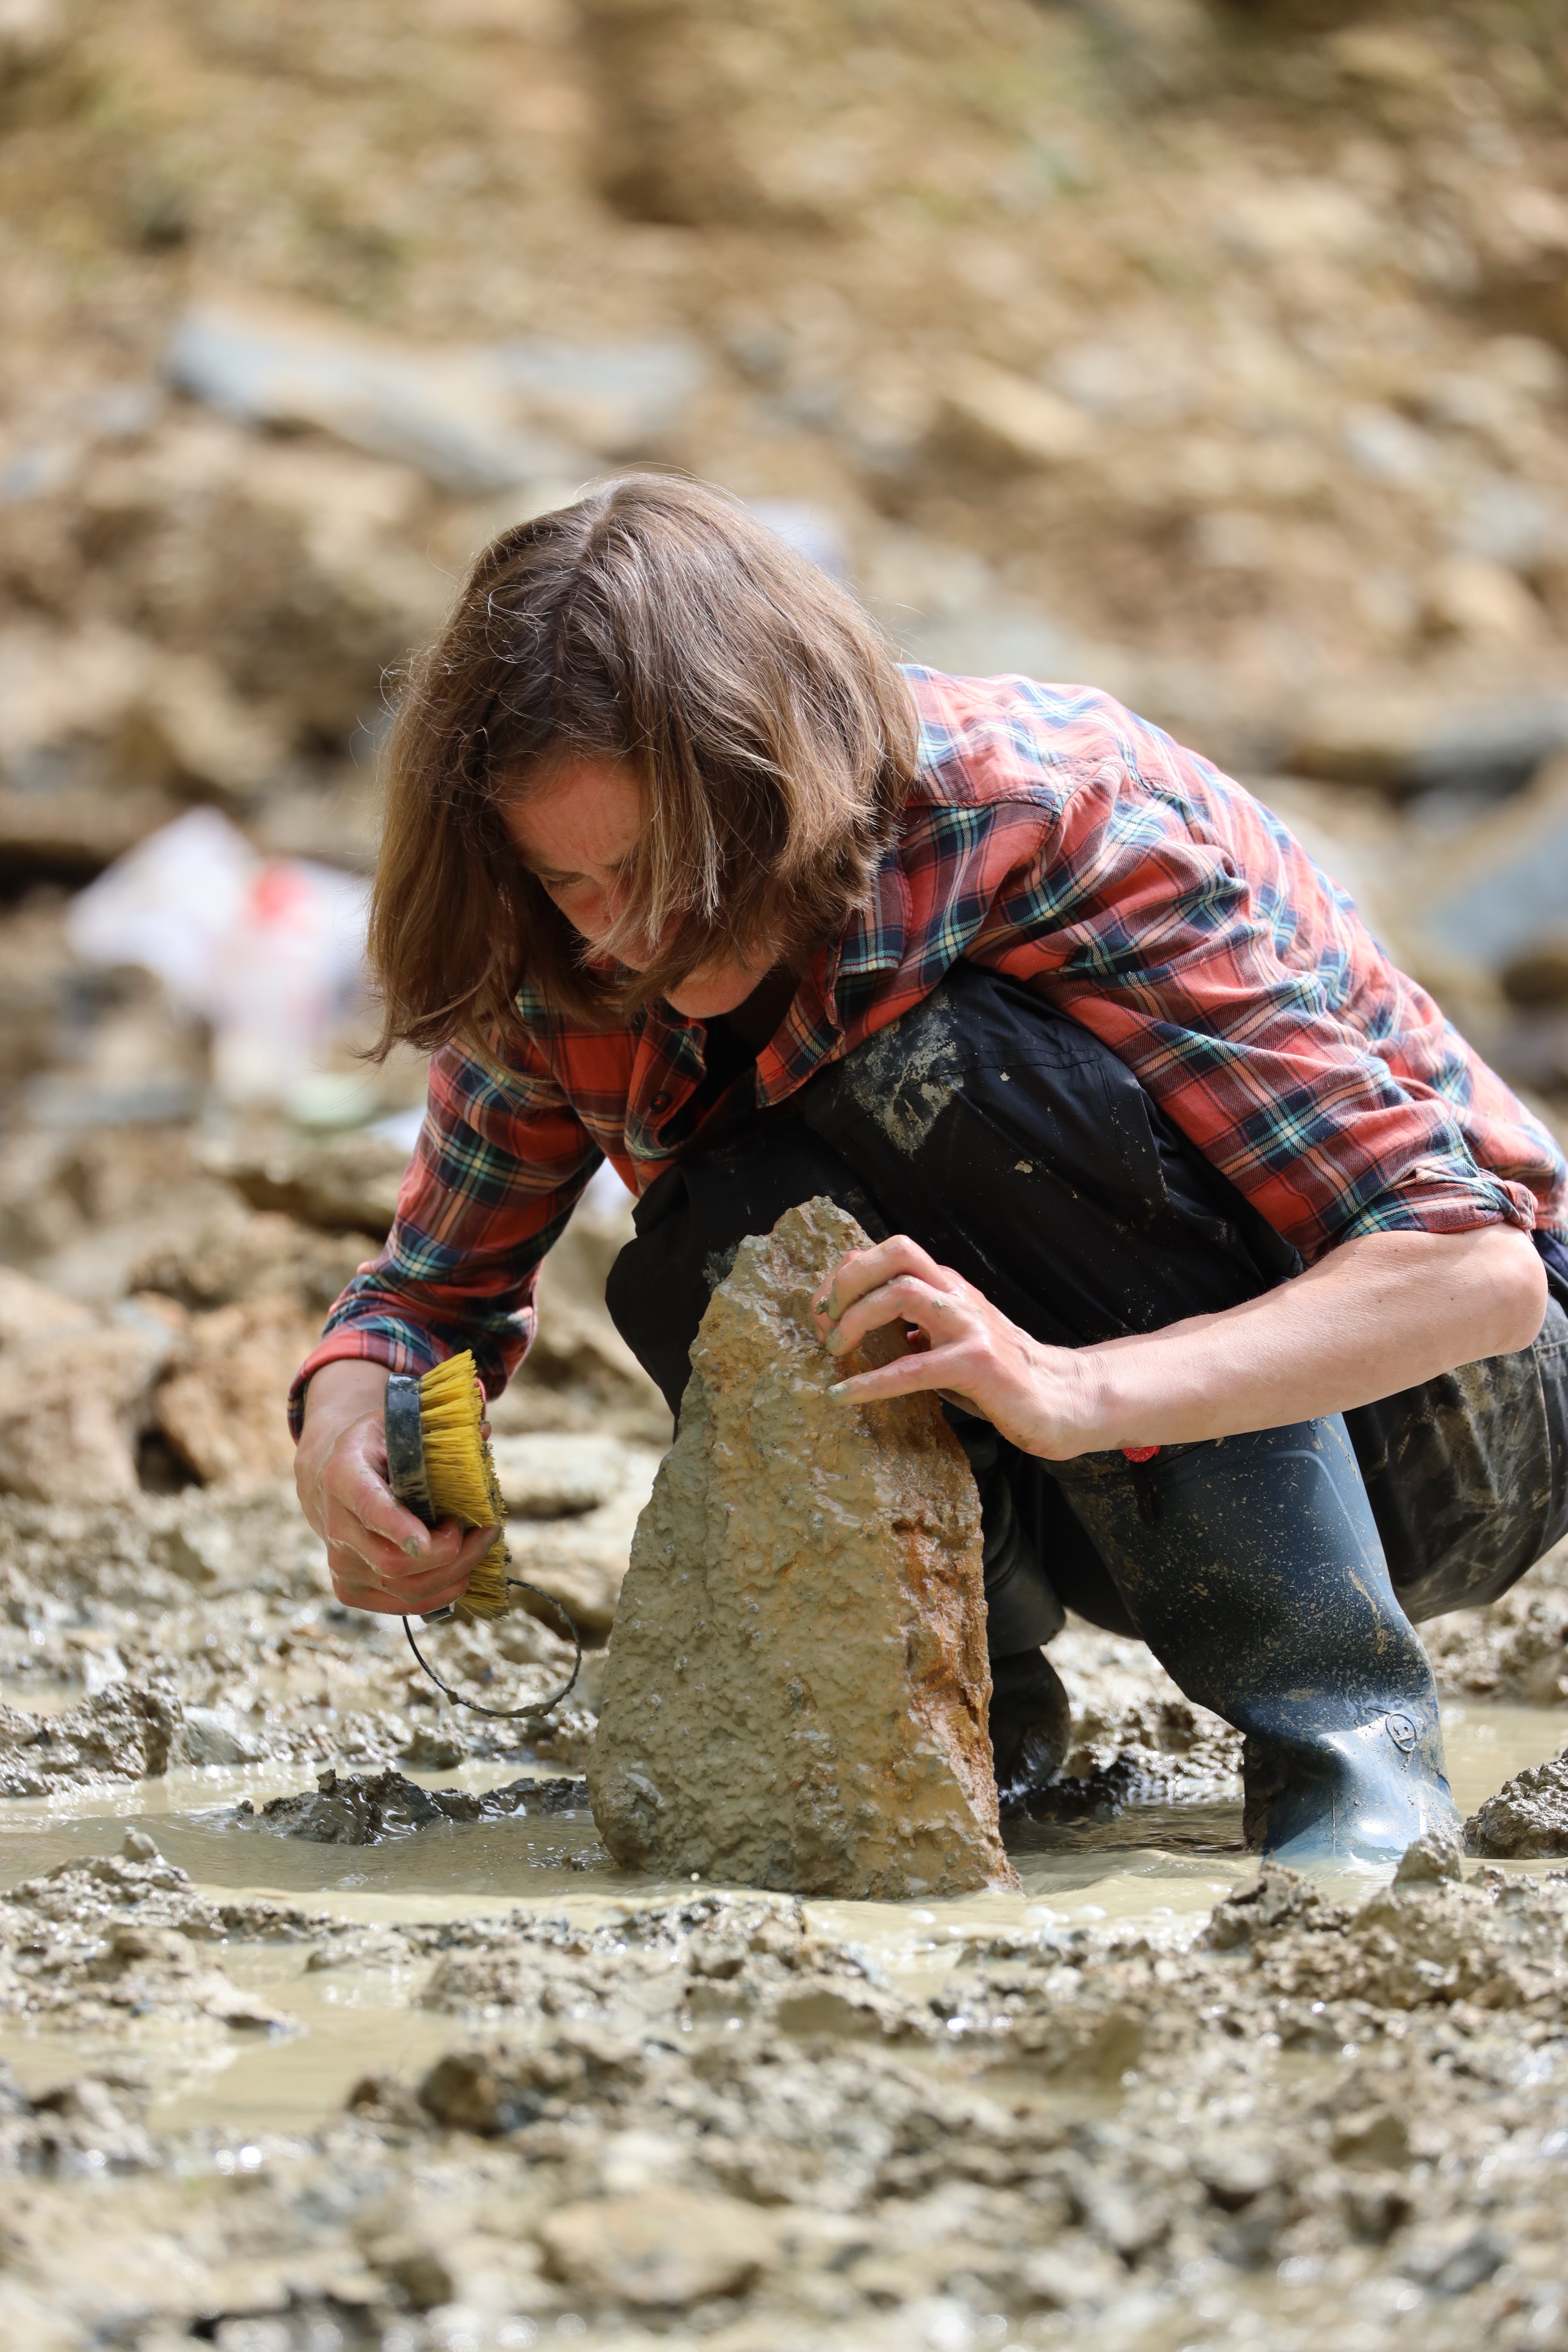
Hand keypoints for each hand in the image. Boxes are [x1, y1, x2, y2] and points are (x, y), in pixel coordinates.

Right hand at [294, 1359, 498, 1614]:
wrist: (329, 1478)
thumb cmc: (376, 1449)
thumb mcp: (398, 1426)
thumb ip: (438, 1430)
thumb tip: (484, 1432)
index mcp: (345, 1477)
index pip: (371, 1508)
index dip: (398, 1528)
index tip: (428, 1542)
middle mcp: (336, 1526)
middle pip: (396, 1561)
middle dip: (452, 1552)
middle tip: (483, 1529)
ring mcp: (340, 1564)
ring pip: (406, 1588)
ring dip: (455, 1572)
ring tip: (480, 1544)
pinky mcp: (350, 1589)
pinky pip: (402, 1605)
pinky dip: (440, 1592)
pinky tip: (461, 1572)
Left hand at [810, 1236, 1098, 1458]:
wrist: (1060, 1399)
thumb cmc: (996, 1375)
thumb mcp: (948, 1339)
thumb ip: (914, 1325)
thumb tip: (856, 1324)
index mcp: (947, 1287)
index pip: (887, 1254)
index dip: (845, 1275)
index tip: (820, 1311)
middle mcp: (957, 1295)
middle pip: (895, 1253)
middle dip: (847, 1281)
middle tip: (822, 1322)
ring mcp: (970, 1325)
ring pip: (901, 1294)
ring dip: (854, 1319)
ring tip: (833, 1351)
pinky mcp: (978, 1364)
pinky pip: (912, 1367)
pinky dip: (870, 1382)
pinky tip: (844, 1396)